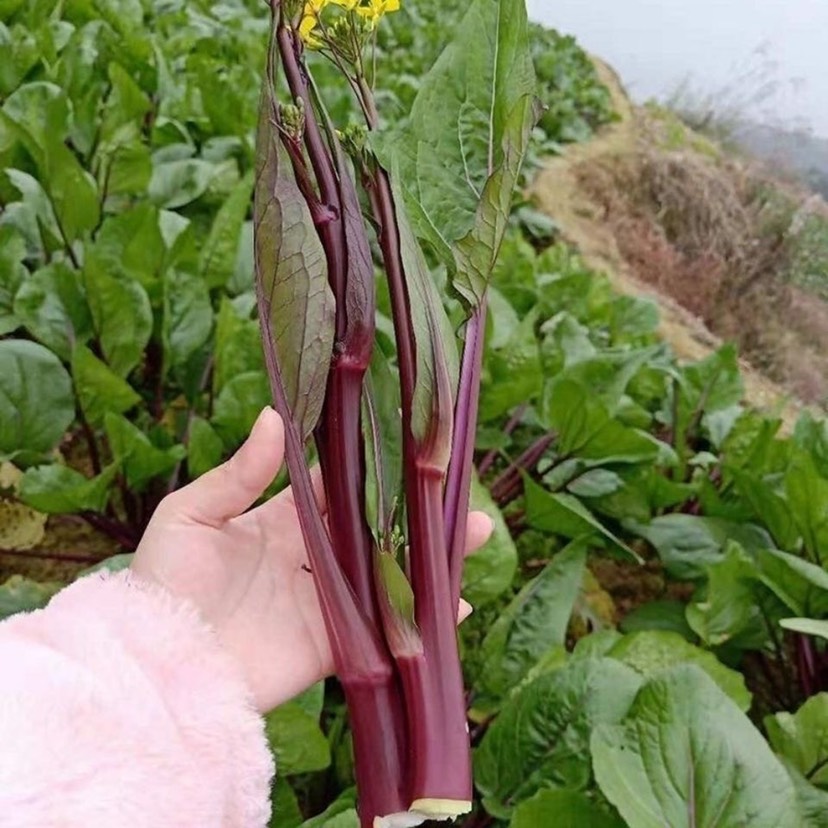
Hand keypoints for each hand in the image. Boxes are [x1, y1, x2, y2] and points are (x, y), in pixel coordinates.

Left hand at [131, 407, 493, 712]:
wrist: (157, 665)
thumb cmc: (162, 583)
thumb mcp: (189, 516)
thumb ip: (238, 475)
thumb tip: (276, 417)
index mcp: (277, 524)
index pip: (331, 491)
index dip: (365, 471)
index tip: (402, 448)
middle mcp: (306, 560)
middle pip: (370, 529)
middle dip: (411, 512)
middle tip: (453, 491)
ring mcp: (321, 603)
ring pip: (384, 575)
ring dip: (427, 558)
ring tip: (472, 534)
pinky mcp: (328, 646)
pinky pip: (379, 631)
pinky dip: (418, 623)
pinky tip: (456, 605)